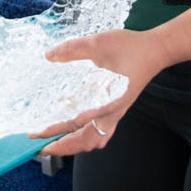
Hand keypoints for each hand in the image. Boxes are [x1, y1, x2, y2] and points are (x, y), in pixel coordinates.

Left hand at [28, 27, 168, 156]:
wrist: (155, 51)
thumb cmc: (131, 48)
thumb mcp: (99, 43)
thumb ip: (73, 49)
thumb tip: (50, 56)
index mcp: (106, 100)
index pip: (74, 123)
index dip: (53, 130)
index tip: (36, 135)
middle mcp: (111, 113)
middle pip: (84, 142)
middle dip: (61, 146)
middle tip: (39, 145)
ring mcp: (115, 114)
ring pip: (93, 141)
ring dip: (73, 146)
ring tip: (55, 144)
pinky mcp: (117, 110)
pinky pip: (101, 134)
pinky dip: (86, 139)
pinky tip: (77, 134)